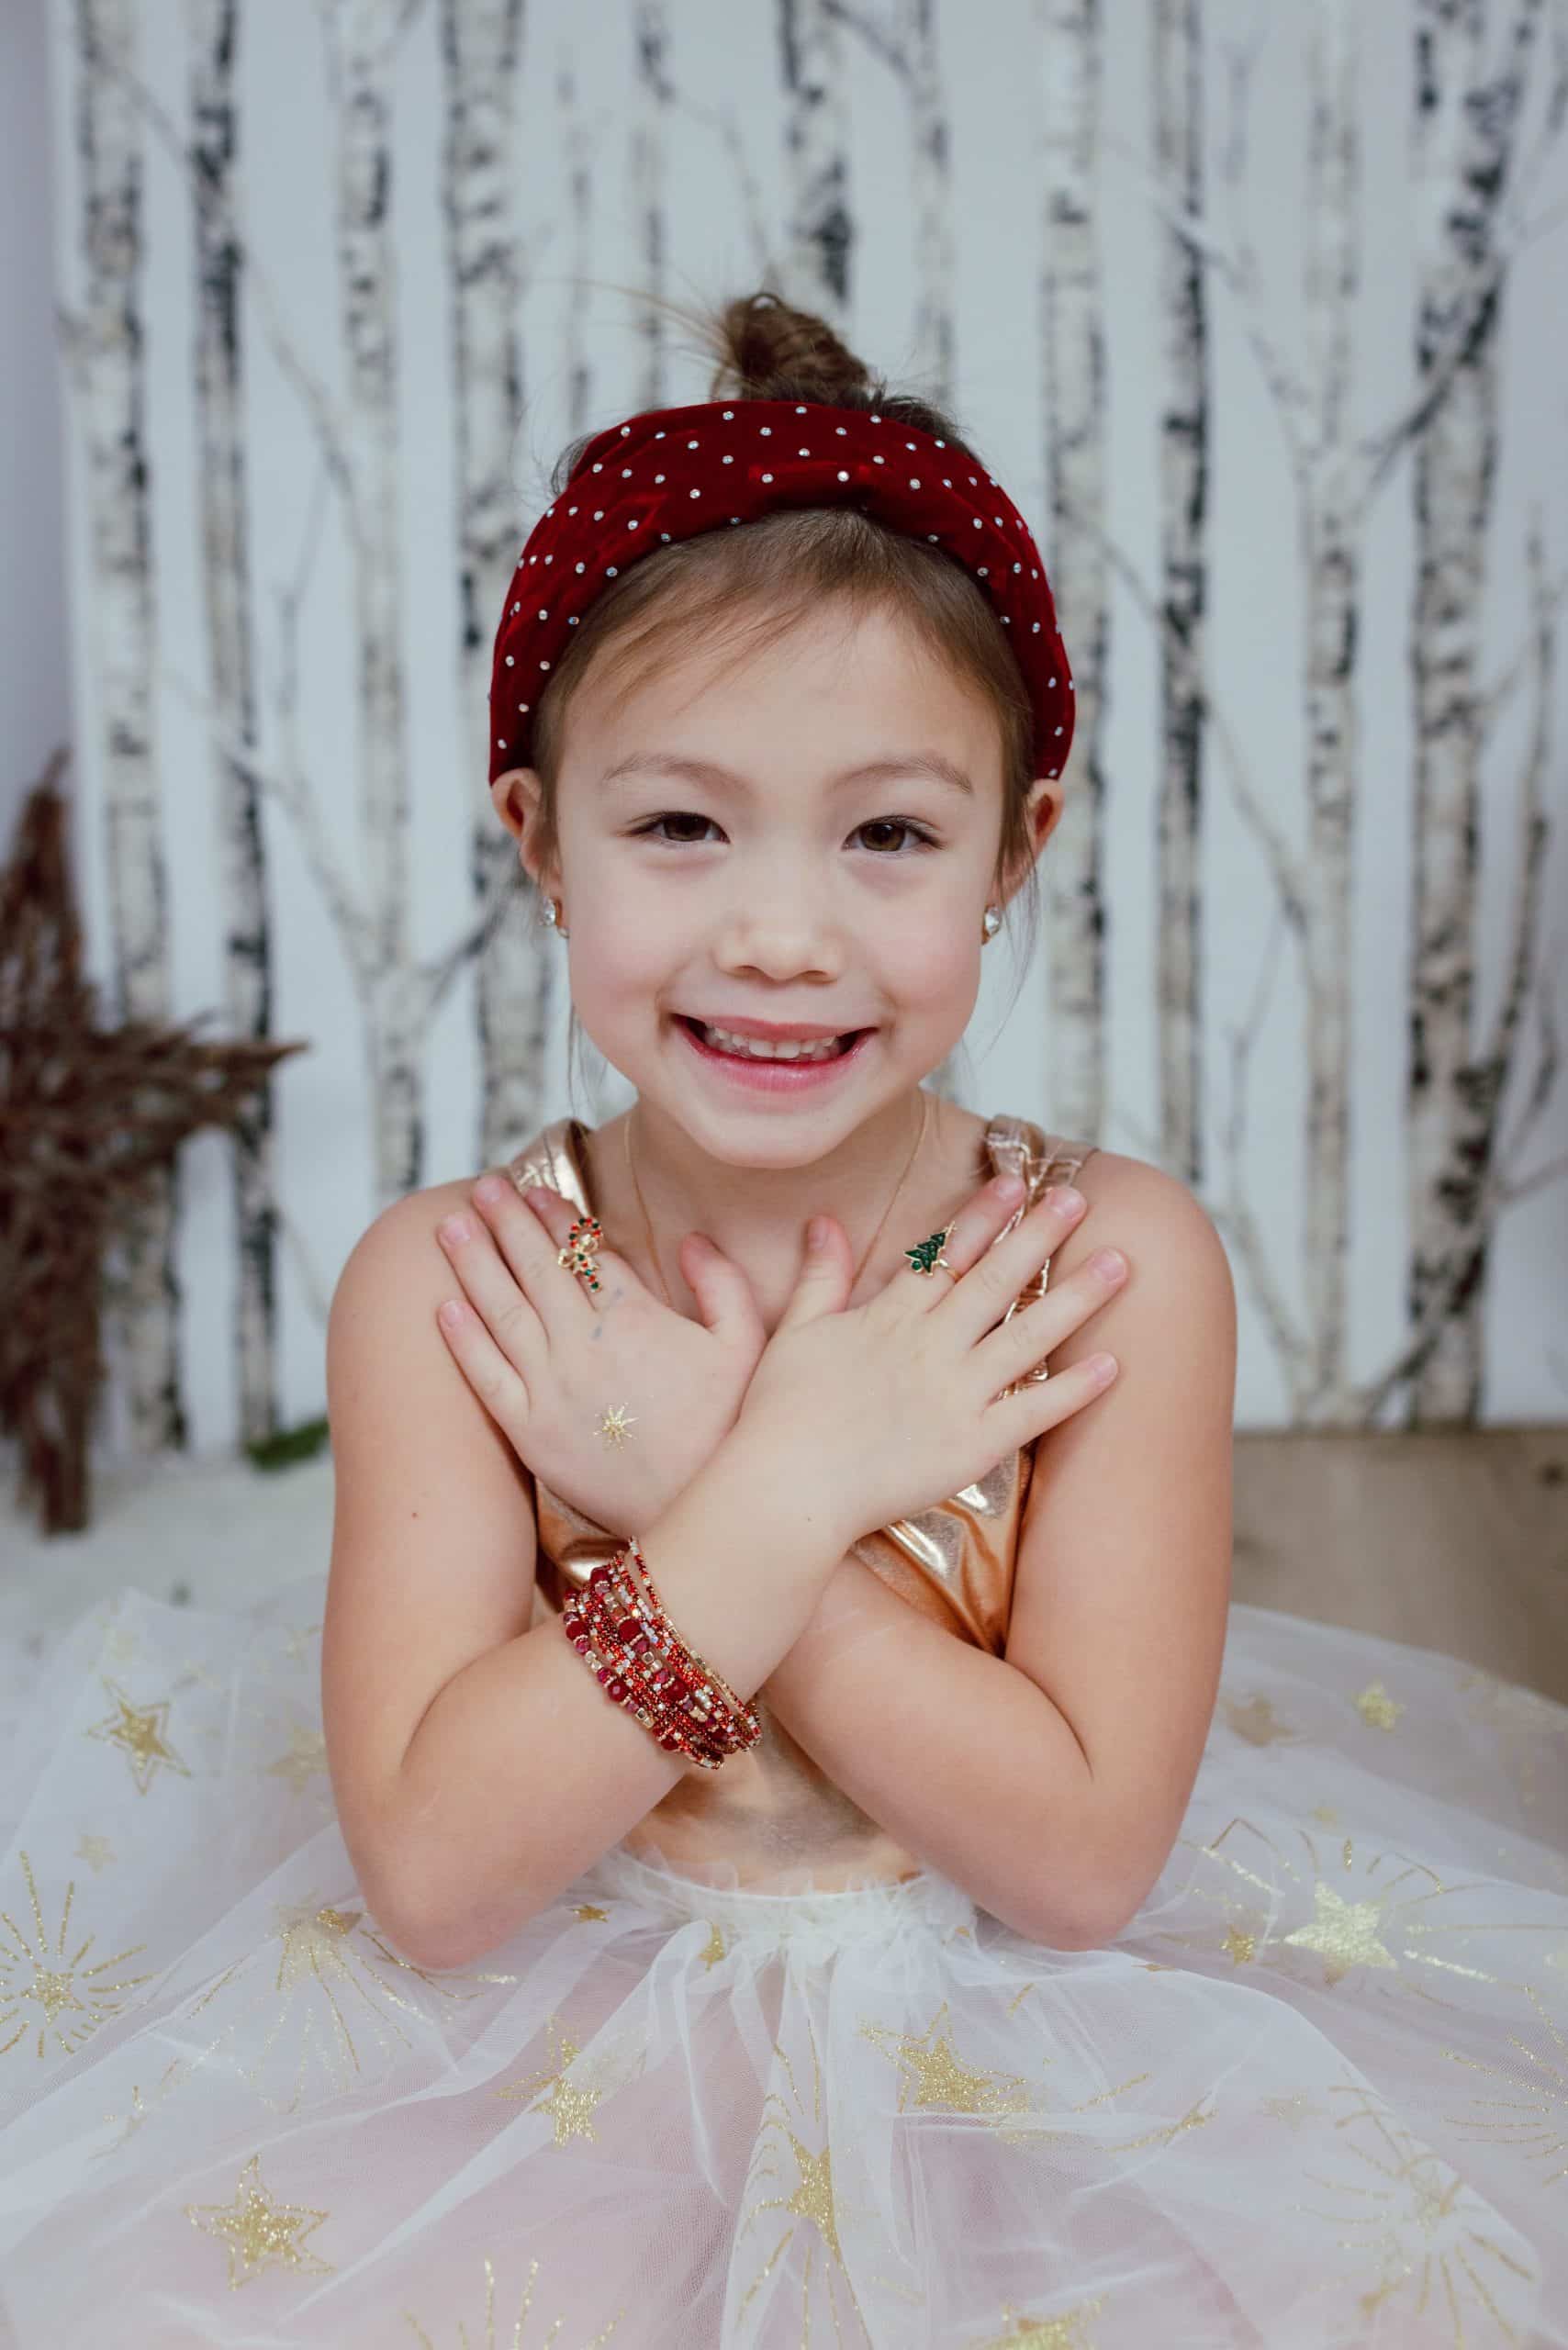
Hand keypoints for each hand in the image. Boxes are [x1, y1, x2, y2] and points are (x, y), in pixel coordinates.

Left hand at [435, 1173, 768, 1534]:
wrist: (702, 1512)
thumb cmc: (730, 1428)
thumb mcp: (747, 1346)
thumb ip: (722, 1284)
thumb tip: (691, 1239)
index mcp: (634, 1318)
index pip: (583, 1253)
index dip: (556, 1217)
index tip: (535, 1190)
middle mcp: (583, 1344)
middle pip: (534, 1268)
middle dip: (505, 1222)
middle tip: (481, 1188)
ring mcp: (550, 1388)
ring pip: (501, 1311)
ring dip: (473, 1264)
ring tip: (450, 1228)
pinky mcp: (530, 1433)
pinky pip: (486, 1376)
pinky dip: (463, 1340)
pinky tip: (443, 1309)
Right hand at [733, 1174, 1125, 1548]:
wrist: (785, 1489)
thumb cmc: (779, 1416)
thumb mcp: (793, 1333)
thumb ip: (819, 1277)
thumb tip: (824, 1222)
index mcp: (889, 1319)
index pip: (947, 1256)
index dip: (983, 1216)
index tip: (1016, 1182)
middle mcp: (931, 1347)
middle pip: (996, 1281)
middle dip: (1040, 1236)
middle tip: (1079, 1199)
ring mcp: (956, 1395)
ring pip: (1028, 1336)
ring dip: (1076, 1297)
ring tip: (1121, 1264)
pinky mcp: (972, 1446)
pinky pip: (1033, 1412)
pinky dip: (1074, 1390)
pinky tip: (1112, 1365)